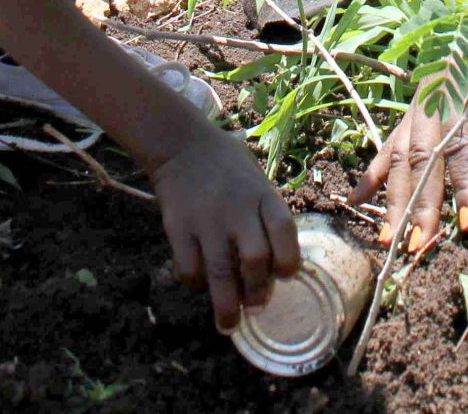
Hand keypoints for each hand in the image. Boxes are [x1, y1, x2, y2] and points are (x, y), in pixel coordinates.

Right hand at [147, 119, 300, 332]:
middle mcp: (237, 209)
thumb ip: (268, 215)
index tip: (286, 277)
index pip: (284, 229)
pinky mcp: (178, 227)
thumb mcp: (257, 180)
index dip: (289, 259)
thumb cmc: (227, 166)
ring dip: (227, 306)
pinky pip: (189, 268)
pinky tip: (200, 285)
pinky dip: (196, 284)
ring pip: (221, 273)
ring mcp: (206, 220)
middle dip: (258, 292)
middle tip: (256, 306)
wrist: (181, 144)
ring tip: (229, 324)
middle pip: (255, 260)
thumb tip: (278, 264)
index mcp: (262, 195)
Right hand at [351, 18, 467, 251]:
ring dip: (395, 196)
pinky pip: (393, 143)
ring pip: (403, 152)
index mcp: (466, 83)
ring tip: (388, 236)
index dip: (463, 184)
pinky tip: (357, 198)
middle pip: (421, 151)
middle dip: (419, 201)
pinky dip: (377, 172)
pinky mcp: (418, 110)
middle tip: (417, 245)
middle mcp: (435, 88)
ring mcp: (422, 99)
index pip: (460, 142)